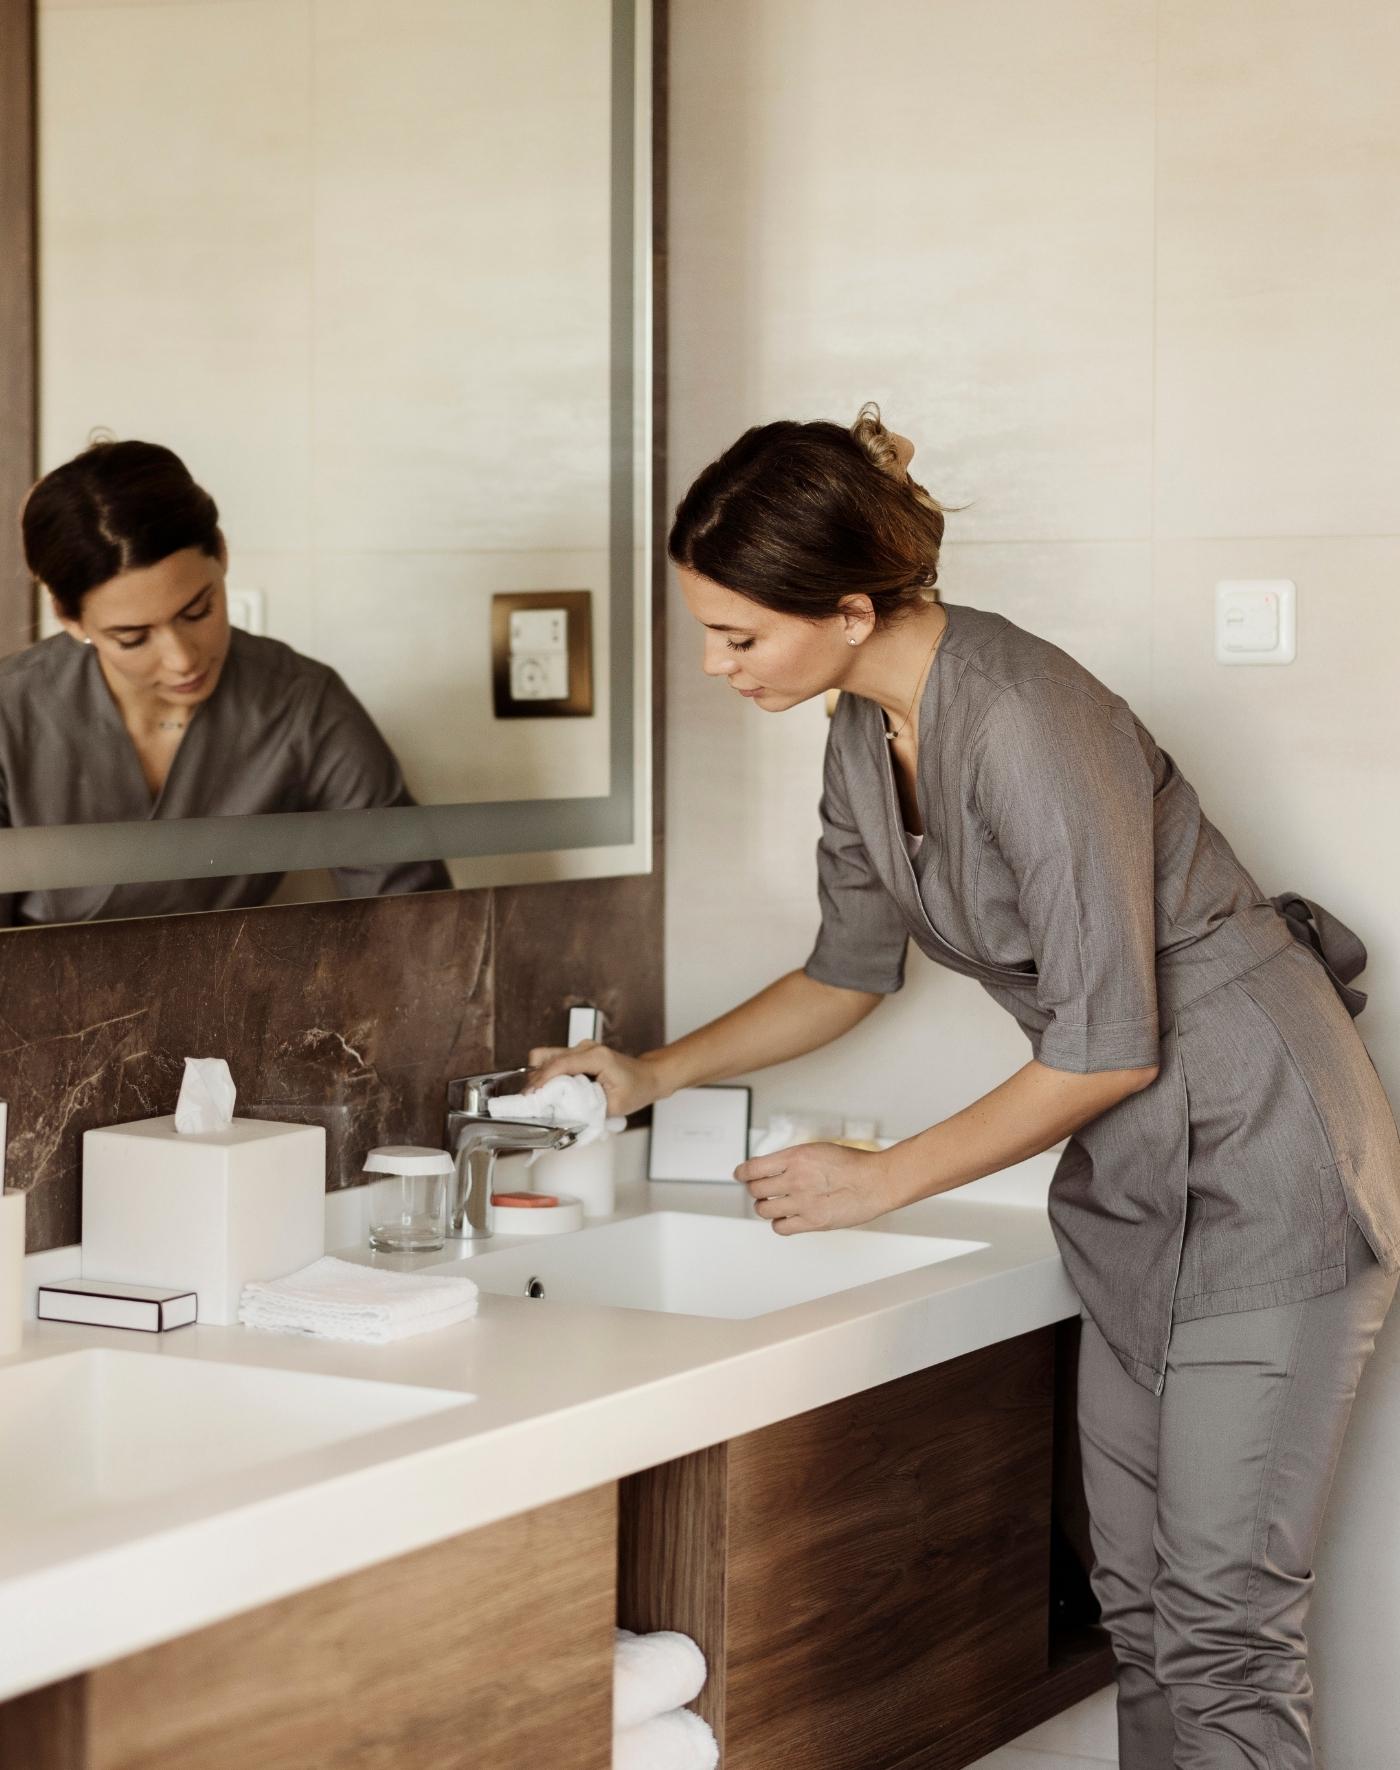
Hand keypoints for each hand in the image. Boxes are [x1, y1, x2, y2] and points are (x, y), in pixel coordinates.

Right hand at [525, 1041, 665, 1119]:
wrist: (648, 1076)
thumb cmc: (637, 1088)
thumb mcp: (615, 1106)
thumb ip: (589, 1109)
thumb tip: (565, 1115)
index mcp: (597, 1057)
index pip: (560, 1064)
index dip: (541, 1080)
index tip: (530, 1096)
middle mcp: (586, 1049)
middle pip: (547, 1057)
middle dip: (535, 1079)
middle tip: (531, 1101)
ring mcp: (581, 1049)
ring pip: (547, 1057)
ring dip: (539, 1077)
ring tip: (539, 1098)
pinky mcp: (578, 1055)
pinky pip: (555, 1061)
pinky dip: (547, 1076)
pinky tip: (549, 1092)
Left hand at [734, 1142, 897, 1235]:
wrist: (877, 1182)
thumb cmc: (853, 1164)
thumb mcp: (816, 1150)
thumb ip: (790, 1160)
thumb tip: (766, 1167)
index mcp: (795, 1158)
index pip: (752, 1168)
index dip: (742, 1173)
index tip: (741, 1175)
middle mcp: (795, 1180)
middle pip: (755, 1189)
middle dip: (755, 1189)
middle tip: (761, 1190)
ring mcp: (803, 1202)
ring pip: (764, 1210)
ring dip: (764, 1207)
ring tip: (773, 1204)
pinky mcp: (812, 1222)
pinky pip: (780, 1227)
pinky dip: (778, 1223)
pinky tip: (786, 1217)